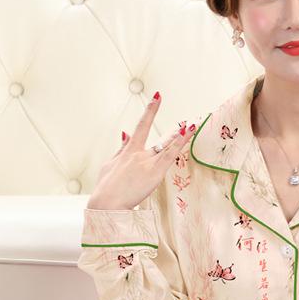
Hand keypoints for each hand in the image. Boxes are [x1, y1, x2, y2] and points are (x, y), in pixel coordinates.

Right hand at [87, 93, 195, 209]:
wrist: (106, 202)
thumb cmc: (106, 188)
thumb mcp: (109, 165)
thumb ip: (120, 149)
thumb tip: (125, 133)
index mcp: (128, 151)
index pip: (140, 127)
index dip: (150, 111)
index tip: (157, 97)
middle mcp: (138, 153)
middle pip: (159, 138)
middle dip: (170, 127)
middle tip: (180, 117)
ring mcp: (147, 162)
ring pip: (168, 145)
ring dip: (181, 135)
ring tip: (192, 124)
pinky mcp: (155, 172)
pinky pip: (170, 155)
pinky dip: (179, 144)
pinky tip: (186, 133)